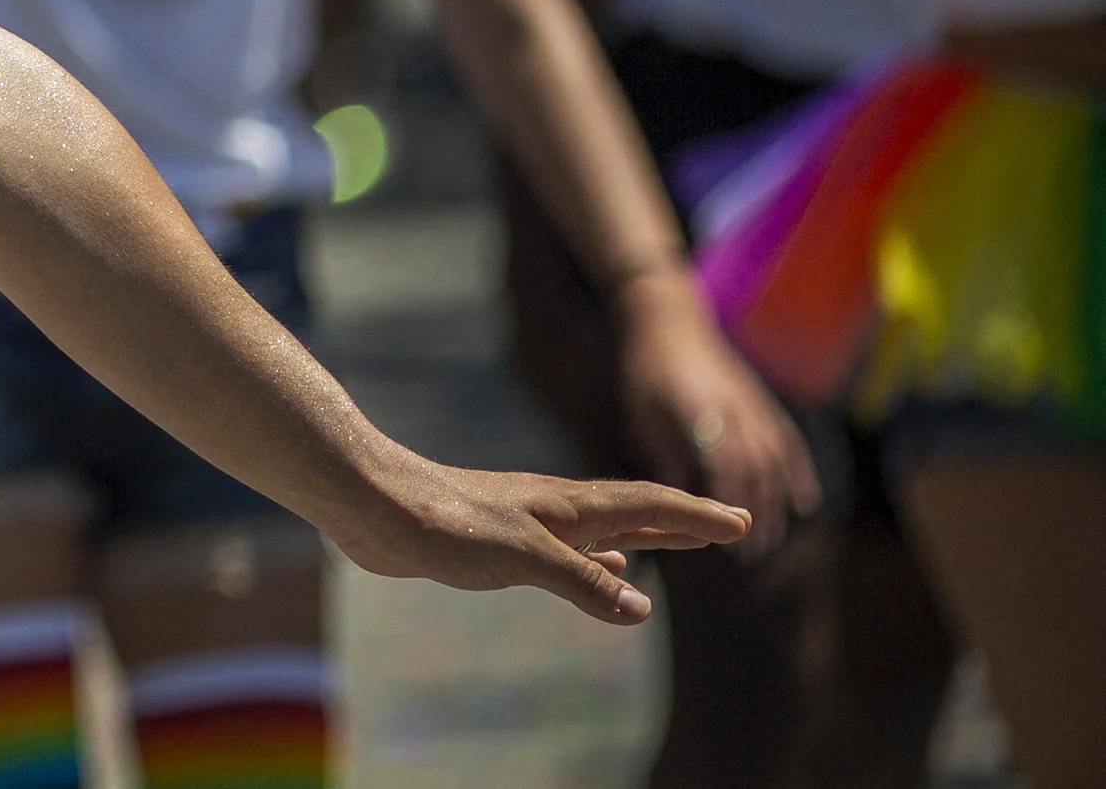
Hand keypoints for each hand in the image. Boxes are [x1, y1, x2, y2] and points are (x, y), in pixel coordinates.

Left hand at [325, 443, 749, 624]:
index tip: (740, 521)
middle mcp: (555, 510)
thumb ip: (581, 584)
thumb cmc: (446, 524)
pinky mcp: (500, 541)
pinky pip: (570, 551)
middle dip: (682, 522)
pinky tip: (606, 572)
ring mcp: (528, 523)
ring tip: (677, 547)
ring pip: (604, 531)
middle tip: (731, 526)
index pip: (648, 506)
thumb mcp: (523, 557)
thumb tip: (642, 609)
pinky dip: (599, 562)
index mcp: (569, 506)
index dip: (695, 517)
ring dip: (645, 539)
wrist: (376, 507)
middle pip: (634, 513)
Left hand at [614, 273, 818, 548]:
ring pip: (775, 460)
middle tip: (753, 553)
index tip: (730, 537)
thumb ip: (663, 449)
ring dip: (777, 501)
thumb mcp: (642, 409)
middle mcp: (734, 410)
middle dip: (757, 513)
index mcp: (701, 412)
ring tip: (772, 538)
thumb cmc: (648, 367)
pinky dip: (799, 472)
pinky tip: (805, 501)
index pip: (724, 464)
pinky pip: (787, 442)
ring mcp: (753, 406)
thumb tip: (675, 491)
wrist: (673, 319)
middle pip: (755, 470)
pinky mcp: (761, 402)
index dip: (731, 502)